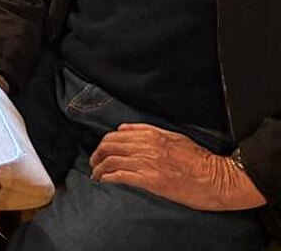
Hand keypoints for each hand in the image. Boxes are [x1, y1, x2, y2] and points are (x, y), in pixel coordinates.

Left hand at [90, 124, 266, 210]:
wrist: (217, 178)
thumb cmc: (200, 159)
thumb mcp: (174, 136)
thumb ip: (147, 131)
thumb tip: (123, 128)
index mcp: (151, 134)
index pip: (116, 135)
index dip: (103, 144)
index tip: (100, 151)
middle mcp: (146, 146)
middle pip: (109, 146)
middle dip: (97, 155)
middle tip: (93, 163)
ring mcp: (147, 163)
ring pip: (112, 161)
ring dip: (99, 168)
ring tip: (96, 175)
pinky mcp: (151, 180)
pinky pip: (121, 176)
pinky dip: (108, 178)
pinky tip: (104, 181)